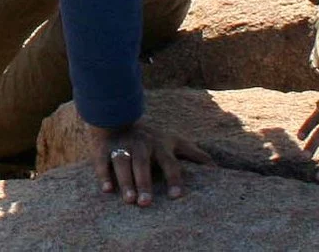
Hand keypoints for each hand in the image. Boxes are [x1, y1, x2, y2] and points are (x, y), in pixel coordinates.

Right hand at [89, 118, 209, 206]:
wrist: (116, 115)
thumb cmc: (151, 136)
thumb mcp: (173, 141)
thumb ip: (194, 153)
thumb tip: (216, 168)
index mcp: (160, 145)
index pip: (169, 163)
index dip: (173, 179)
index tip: (176, 196)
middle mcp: (141, 145)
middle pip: (143, 163)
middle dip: (144, 182)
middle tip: (146, 203)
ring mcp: (122, 145)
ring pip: (123, 162)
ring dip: (125, 181)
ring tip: (129, 200)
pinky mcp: (103, 147)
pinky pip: (102, 161)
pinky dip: (104, 175)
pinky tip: (107, 190)